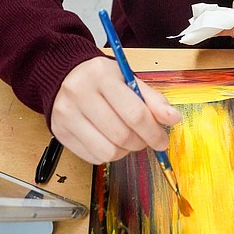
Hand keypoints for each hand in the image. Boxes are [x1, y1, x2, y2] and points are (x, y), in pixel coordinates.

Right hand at [50, 56, 181, 163]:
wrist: (65, 75)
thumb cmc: (102, 78)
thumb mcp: (128, 79)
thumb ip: (152, 99)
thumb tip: (173, 118)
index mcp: (101, 75)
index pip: (134, 113)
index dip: (153, 131)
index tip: (163, 140)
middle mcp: (80, 94)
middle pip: (121, 135)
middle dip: (141, 142)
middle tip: (148, 140)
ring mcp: (67, 114)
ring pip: (108, 151)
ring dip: (126, 151)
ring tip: (128, 140)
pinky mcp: (60, 132)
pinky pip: (93, 157)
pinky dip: (109, 154)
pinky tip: (110, 140)